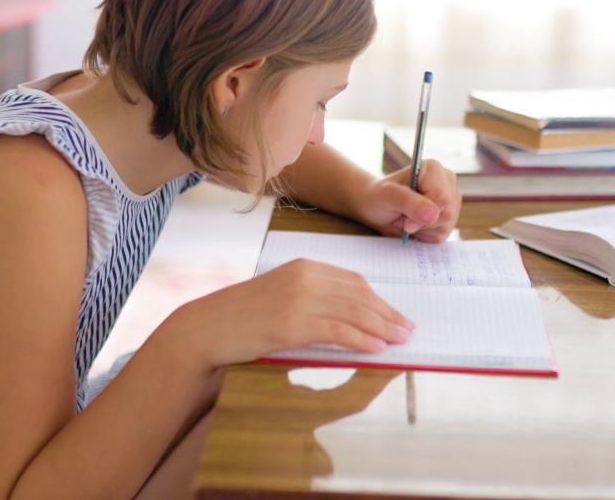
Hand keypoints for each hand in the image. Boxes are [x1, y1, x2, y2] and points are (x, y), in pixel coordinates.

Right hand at [156, 258, 414, 369]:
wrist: (206, 327)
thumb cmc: (243, 316)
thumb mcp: (281, 295)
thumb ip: (312, 298)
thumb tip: (349, 316)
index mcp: (304, 266)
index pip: (353, 281)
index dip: (379, 299)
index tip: (395, 314)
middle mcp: (304, 277)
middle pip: (359, 295)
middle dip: (387, 313)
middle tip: (407, 329)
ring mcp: (298, 299)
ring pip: (353, 312)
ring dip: (382, 327)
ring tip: (399, 340)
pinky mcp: (291, 323)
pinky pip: (337, 331)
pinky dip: (361, 340)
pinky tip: (376, 349)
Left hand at [354, 159, 460, 242]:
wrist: (376, 207)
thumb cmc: (379, 197)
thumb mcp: (388, 197)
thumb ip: (409, 202)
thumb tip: (432, 214)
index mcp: (433, 169)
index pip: (442, 198)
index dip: (424, 214)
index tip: (405, 220)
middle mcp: (446, 182)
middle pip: (447, 213)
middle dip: (422, 223)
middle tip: (403, 217)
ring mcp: (451, 200)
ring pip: (446, 225)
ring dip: (422, 229)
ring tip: (408, 218)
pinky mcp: (449, 217)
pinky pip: (443, 234)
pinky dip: (425, 235)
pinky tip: (416, 224)